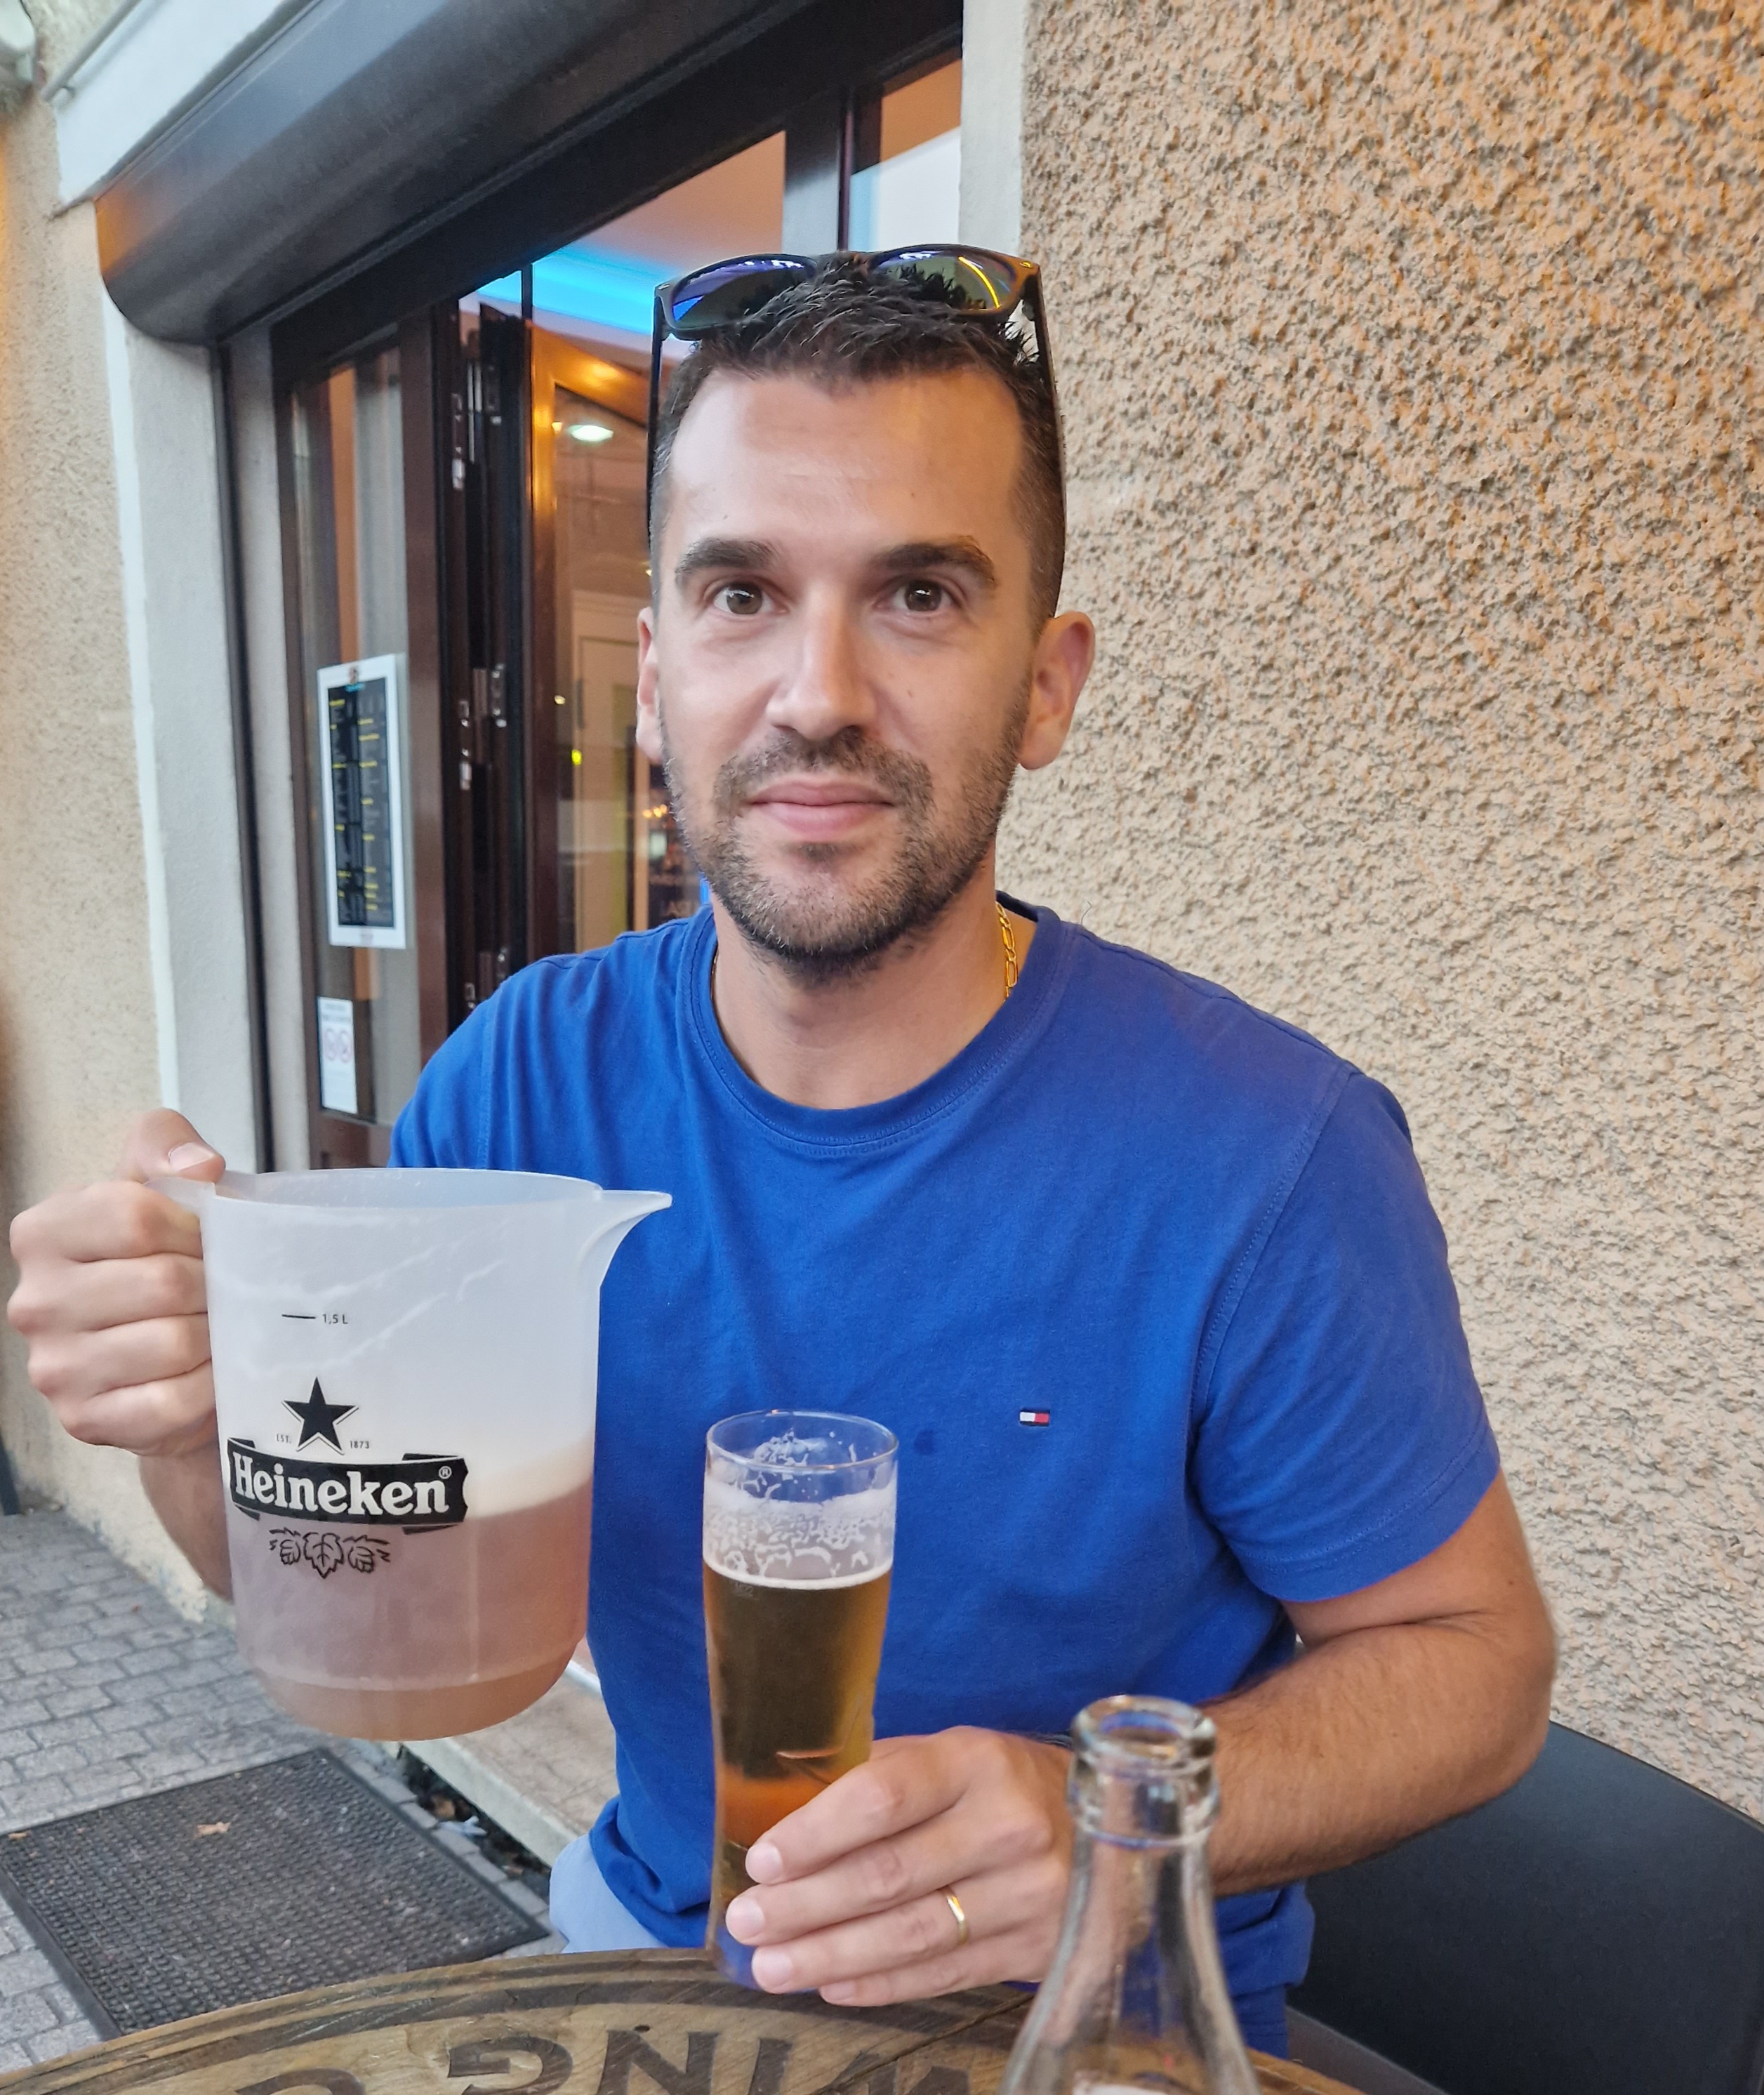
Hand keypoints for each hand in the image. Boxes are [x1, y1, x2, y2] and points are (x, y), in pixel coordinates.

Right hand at [7, 1110, 224, 1457]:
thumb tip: (198, 1166)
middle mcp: (35, 1302)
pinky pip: (173, 1401)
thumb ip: (167, 1146)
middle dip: (213, 1283)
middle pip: (163, 1282)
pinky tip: (212, 1369)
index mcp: (43, 1233)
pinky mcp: (86, 1420)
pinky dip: (210, 1384)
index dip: (193, 1226)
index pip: (135, 1215)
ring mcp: (55, 1368)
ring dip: (217, 1333)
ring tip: (219, 1324)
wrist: (168, 1348)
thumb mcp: (161, 1183)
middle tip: (225, 1287)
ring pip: (174, 1343)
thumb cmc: (164, 1256)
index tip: (208, 1237)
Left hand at [722, 1728, 1072, 2004]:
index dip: (817, 1832)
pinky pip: (943, 1974)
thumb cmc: (1003, 1784)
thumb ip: (882, 1776)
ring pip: (911, 1934)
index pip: (883, 1796)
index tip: (765, 1860)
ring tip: (772, 1966)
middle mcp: (1007, 1826)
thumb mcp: (953, 1755)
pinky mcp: (1034, 1950)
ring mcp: (1027, 1894)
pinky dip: (880, 1985)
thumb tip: (787, 1811)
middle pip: (888, 1874)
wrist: (1111, 1829)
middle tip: (748, 1922)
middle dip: (806, 1904)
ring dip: (831, 1955)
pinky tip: (833, 1985)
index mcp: (977, 1761)